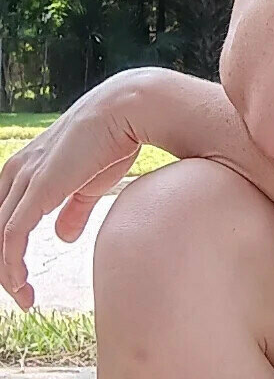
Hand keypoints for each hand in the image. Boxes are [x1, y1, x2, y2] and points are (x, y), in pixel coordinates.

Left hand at [0, 68, 151, 310]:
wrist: (128, 109)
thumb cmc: (114, 138)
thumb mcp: (89, 182)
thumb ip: (73, 209)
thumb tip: (62, 237)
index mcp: (25, 167)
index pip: (1, 216)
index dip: (6, 249)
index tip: (22, 276)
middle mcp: (16, 172)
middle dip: (2, 264)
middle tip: (20, 293)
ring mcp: (24, 179)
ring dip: (6, 274)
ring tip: (24, 297)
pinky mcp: (37, 189)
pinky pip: (10, 238)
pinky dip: (11, 267)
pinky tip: (22, 286)